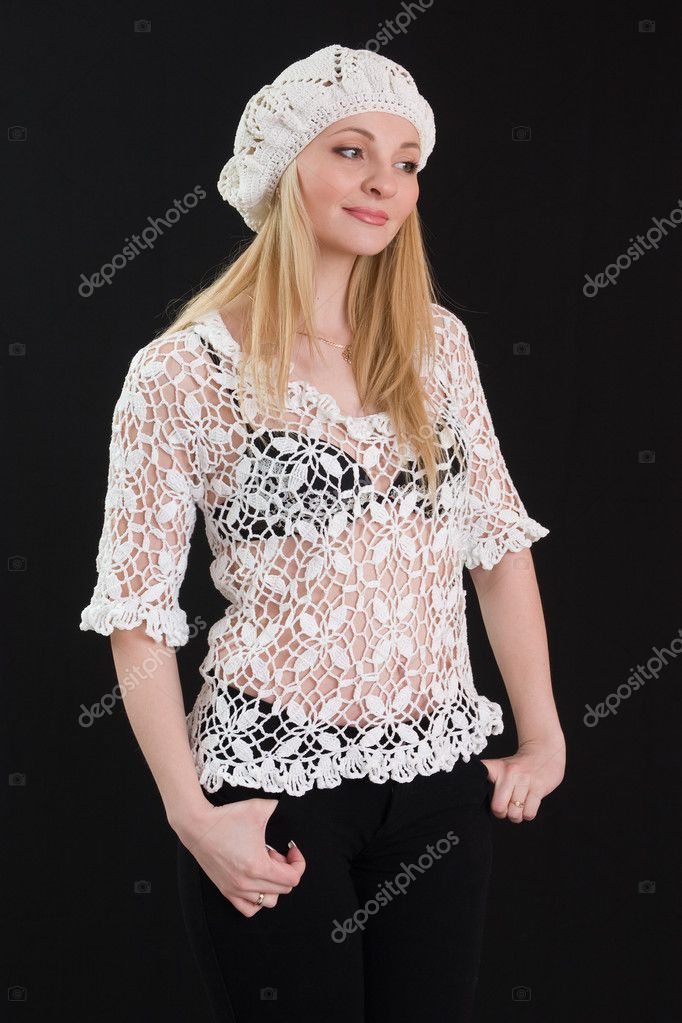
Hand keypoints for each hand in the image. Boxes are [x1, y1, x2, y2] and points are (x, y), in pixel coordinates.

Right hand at [176, 797, 306, 916]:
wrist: (196, 825)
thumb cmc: (226, 818)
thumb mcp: (258, 808)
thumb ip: (278, 808)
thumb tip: (288, 808)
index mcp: (258, 867)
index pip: (292, 879)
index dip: (298, 863)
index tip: (291, 849)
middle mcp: (247, 884)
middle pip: (283, 889)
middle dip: (285, 870)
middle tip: (276, 852)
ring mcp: (236, 889)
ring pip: (268, 901)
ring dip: (273, 885)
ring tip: (265, 865)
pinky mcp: (226, 890)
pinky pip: (249, 909)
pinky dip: (258, 899)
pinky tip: (256, 880)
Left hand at [480, 735, 565, 823]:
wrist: (544, 753)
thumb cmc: (520, 767)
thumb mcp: (501, 767)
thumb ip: (490, 780)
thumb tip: (478, 800)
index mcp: (497, 768)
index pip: (480, 774)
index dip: (474, 788)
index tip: (474, 794)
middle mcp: (509, 773)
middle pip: (498, 807)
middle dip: (502, 813)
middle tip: (506, 808)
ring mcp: (524, 781)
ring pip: (514, 814)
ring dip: (516, 816)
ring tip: (518, 807)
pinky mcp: (538, 788)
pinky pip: (529, 813)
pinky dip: (527, 815)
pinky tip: (528, 807)